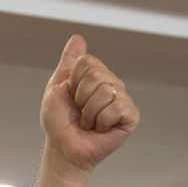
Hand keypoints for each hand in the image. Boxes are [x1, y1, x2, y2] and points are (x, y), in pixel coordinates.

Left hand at [38, 35, 138, 175]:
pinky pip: (117, 108)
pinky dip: (102, 121)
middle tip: (80, 112)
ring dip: (89, 112)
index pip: (87, 62)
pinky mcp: (130, 117)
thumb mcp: (57, 87)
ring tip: (88, 122)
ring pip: (105, 92)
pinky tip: (100, 128)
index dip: (73, 82)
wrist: (63, 148)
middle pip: (97, 75)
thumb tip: (78, 38)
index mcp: (97, 76)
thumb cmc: (59, 122)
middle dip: (80, 97)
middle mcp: (112, 84)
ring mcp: (122, 100)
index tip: (70, 96)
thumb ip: (68, 62)